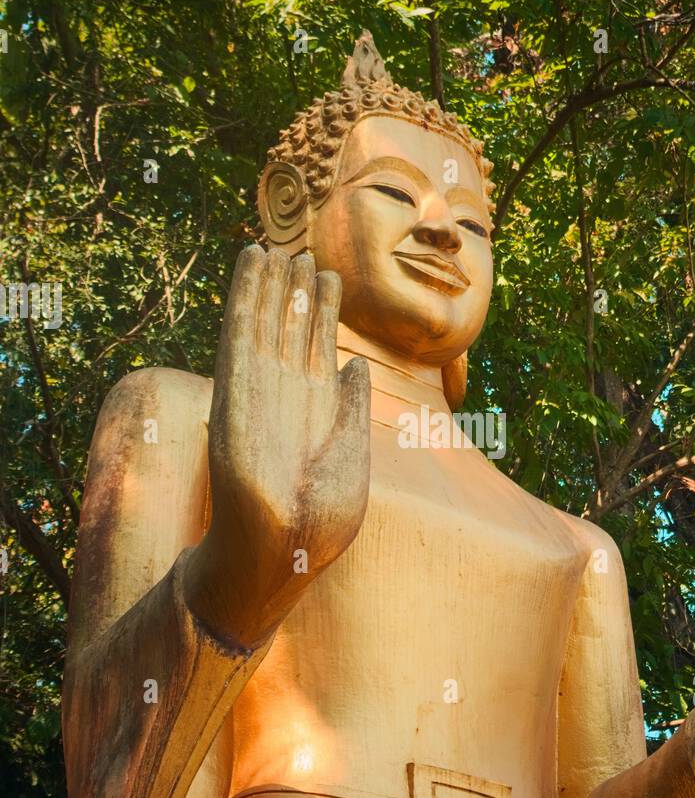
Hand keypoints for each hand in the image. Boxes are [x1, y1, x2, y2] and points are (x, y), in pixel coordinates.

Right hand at [185, 245, 369, 646]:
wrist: (285, 552)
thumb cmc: (320, 523)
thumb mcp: (352, 454)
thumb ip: (351, 408)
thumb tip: (355, 365)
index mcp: (316, 411)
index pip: (316, 347)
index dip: (322, 310)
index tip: (327, 275)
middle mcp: (287, 394)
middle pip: (291, 327)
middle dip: (296, 289)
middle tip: (301, 249)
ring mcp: (260, 388)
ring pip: (265, 320)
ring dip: (269, 282)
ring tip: (276, 245)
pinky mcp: (236, 389)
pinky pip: (240, 329)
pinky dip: (246, 293)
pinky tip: (251, 261)